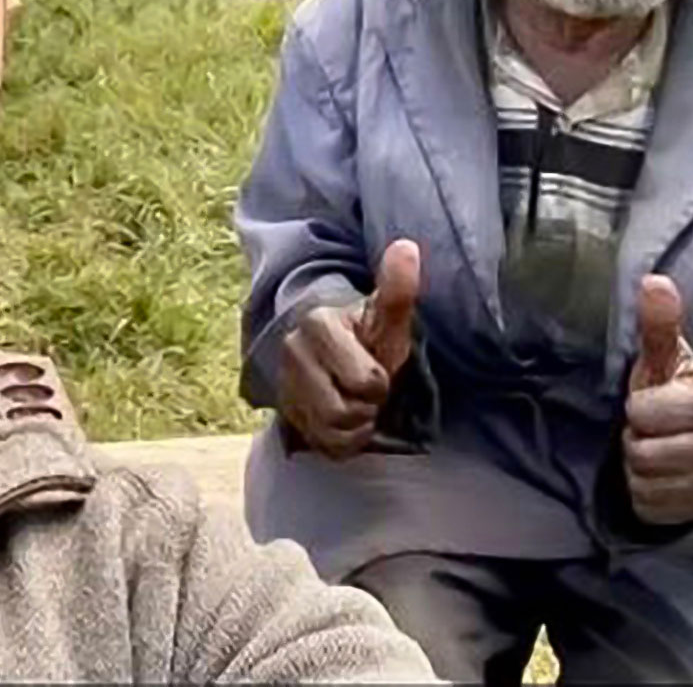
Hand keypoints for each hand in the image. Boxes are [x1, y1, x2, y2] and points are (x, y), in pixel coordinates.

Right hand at [279, 239, 420, 458]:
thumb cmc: (366, 336)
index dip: (379, 383)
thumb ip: (397, 288)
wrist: (333, 354)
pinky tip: (344, 420)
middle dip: (366, 406)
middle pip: (345, 410)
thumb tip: (407, 246)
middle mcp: (292, 351)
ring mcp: (285, 383)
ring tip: (356, 402)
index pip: (366, 381)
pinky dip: (342, 440)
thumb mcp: (386, 317)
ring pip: (333, 429)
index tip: (377, 368)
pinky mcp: (285, 412)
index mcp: (318, 323)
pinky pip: (324, 445)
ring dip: (356, 424)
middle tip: (368, 390)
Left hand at [624, 275, 692, 525]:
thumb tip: (654, 281)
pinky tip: (660, 477)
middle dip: (635, 439)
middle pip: (642, 453)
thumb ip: (660, 326)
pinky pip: (650, 507)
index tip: (650, 404)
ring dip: (637, 467)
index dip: (637, 408)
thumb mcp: (665, 361)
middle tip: (649, 430)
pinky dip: (644, 493)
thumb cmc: (675, 393)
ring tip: (655, 450)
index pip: (645, 413)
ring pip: (644, 482)